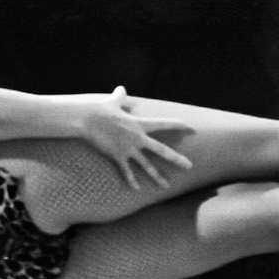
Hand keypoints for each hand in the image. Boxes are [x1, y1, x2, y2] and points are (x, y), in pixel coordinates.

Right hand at [73, 91, 194, 190]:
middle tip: (189, 166)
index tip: (191, 128)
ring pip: (147, 165)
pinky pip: (127, 171)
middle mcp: (138, 137)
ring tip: (166, 186)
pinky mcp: (117, 156)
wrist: (86, 119)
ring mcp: (128, 148)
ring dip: (157, 177)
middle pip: (161, 150)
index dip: (178, 125)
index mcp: (140, 124)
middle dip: (177, 158)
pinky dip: (132, 181)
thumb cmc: (99, 109)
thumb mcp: (112, 101)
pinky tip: (137, 189)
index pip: (163, 123)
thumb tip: (121, 88)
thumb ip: (120, 97)